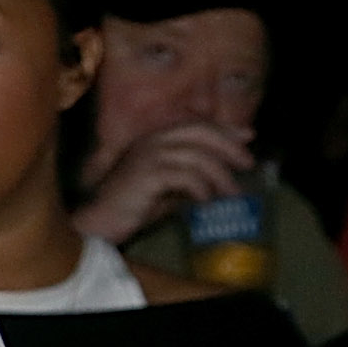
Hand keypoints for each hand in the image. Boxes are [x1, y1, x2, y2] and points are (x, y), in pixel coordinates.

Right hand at [71, 121, 253, 244]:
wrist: (99, 222)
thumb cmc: (132, 206)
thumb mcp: (167, 187)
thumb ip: (189, 176)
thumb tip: (222, 175)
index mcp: (155, 139)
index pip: (196, 125)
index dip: (225, 129)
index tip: (249, 137)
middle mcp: (151, 141)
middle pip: (200, 132)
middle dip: (229, 147)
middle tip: (248, 164)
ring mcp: (148, 156)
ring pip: (197, 156)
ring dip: (220, 176)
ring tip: (232, 194)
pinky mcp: (147, 176)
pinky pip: (185, 177)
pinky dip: (202, 189)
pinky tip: (207, 202)